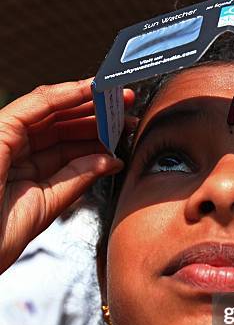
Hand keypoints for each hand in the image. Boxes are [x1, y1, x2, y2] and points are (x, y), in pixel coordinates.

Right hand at [0, 79, 132, 273]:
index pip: (66, 144)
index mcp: (26, 168)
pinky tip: (90, 90)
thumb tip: (113, 160)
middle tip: (130, 106)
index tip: (126, 130)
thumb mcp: (50, 202)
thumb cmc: (1, 234)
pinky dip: (64, 95)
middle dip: (97, 114)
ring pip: (51, 110)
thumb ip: (78, 177)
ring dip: (87, 100)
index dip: (97, 135)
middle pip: (61, 124)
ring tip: (118, 97)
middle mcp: (15, 149)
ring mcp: (6, 137)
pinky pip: (36, 105)